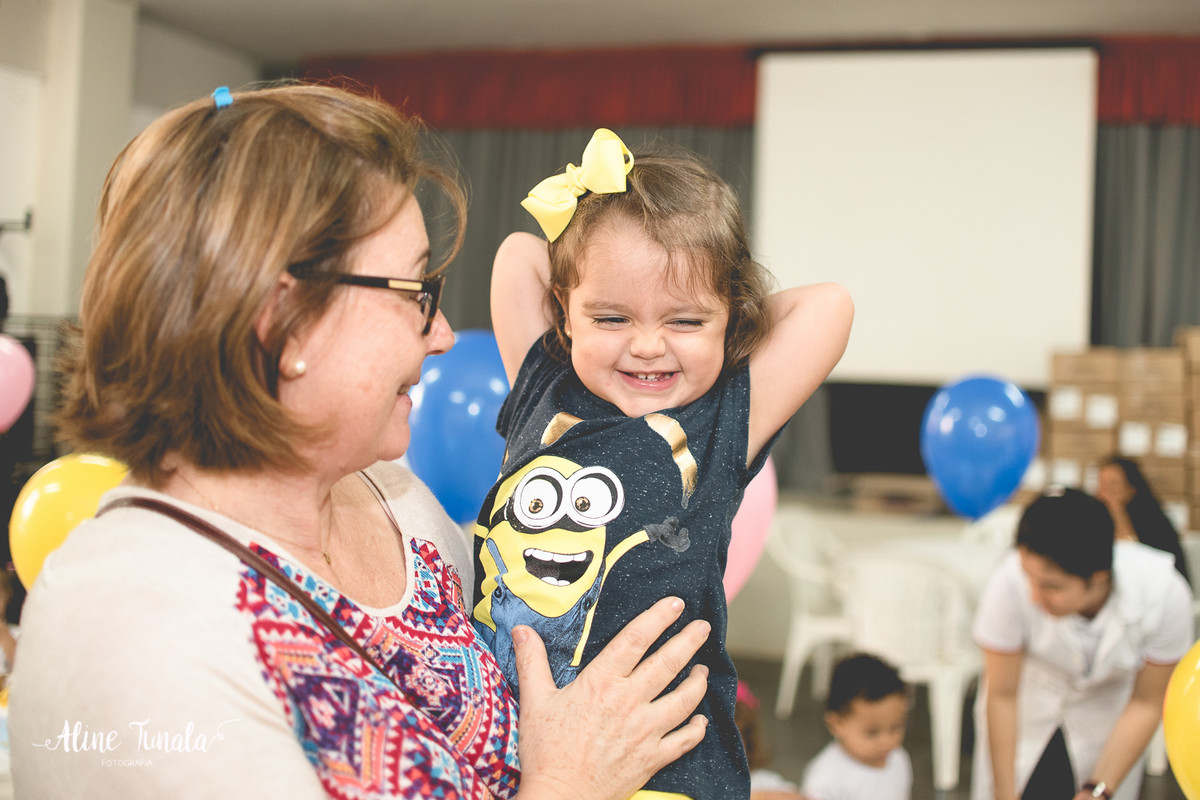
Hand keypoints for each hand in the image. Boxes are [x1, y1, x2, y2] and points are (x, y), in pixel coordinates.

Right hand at [511, 596, 710, 799]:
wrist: (561, 797)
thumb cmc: (546, 752)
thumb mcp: (534, 701)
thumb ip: (532, 662)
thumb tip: (522, 631)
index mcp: (601, 683)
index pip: (635, 640)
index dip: (657, 618)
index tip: (675, 604)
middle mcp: (629, 702)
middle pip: (667, 664)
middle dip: (688, 642)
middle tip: (703, 627)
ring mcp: (645, 731)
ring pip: (683, 699)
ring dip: (697, 682)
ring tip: (703, 670)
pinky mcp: (652, 758)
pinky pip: (684, 740)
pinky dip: (696, 728)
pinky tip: (701, 720)